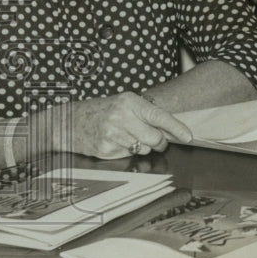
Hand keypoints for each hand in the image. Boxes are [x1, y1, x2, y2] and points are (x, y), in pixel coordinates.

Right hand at [41, 93, 192, 158]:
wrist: (67, 122)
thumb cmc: (101, 111)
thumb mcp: (123, 103)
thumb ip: (145, 114)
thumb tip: (170, 130)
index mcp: (130, 102)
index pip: (160, 116)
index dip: (177, 128)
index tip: (189, 137)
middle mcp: (122, 117)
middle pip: (155, 138)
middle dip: (159, 142)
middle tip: (154, 139)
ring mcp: (112, 134)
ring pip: (144, 149)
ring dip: (142, 147)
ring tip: (127, 137)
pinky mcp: (105, 150)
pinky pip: (128, 155)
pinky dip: (126, 152)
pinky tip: (115, 143)